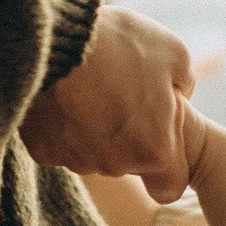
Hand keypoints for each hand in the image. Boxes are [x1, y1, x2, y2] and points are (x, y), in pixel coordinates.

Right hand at [23, 4, 195, 195]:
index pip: (169, 187)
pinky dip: (61, 123)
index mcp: (154, 150)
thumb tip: (177, 96)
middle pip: (127, 162)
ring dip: (93, 128)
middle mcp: (115, 165)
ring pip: (92, 153)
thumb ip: (183, 84)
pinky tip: (62, 93)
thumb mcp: (173, 53)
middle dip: (127, 136)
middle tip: (118, 94)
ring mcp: (75, 160)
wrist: (52, 38)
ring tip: (89, 87)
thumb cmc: (118, 44)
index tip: (159, 139)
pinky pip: (58, 142)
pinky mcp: (42, 149)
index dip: (169, 165)